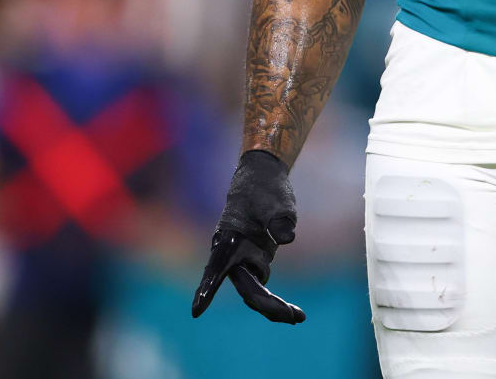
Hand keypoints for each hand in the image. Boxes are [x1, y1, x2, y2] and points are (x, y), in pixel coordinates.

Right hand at [191, 149, 305, 323]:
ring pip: (256, 291)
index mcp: (230, 239)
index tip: (196, 311)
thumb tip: (285, 238)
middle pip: (246, 288)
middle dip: (267, 306)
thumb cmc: (264, 187)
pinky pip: (263, 286)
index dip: (206, 289)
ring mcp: (244, 261)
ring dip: (275, 307)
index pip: (217, 267)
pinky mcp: (256, 262)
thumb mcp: (276, 199)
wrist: (262, 178)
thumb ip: (278, 218)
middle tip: (293, 317)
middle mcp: (232, 255)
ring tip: (299, 317)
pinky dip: (276, 301)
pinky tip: (296, 314)